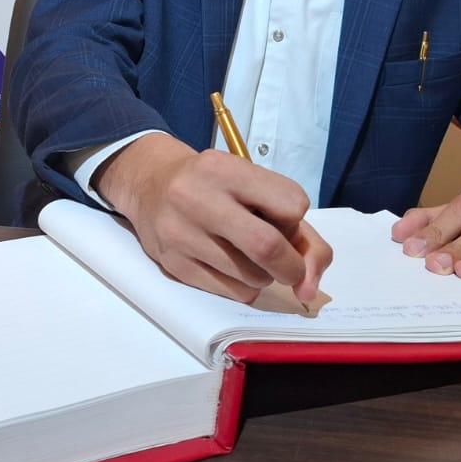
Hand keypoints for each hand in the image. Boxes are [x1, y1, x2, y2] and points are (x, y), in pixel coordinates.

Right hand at [94, 134, 331, 303]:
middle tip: (289, 266)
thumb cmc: (213, 186)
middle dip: (292, 265)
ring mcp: (181, 234)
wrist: (149, 184)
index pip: (292, 204)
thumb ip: (298, 230)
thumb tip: (311, 286)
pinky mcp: (174, 264)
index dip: (295, 219)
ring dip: (265, 275)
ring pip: (253, 277)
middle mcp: (197, 198)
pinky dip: (245, 286)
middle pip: (268, 247)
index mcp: (224, 169)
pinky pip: (232, 292)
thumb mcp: (251, 184)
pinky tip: (230, 266)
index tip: (281, 218)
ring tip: (248, 256)